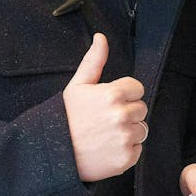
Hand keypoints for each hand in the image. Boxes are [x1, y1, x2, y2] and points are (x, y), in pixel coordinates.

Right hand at [63, 33, 146, 181]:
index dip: (124, 95)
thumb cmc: (66, 117)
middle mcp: (121, 115)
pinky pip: (138, 149)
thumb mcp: (77, 86)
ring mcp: (125, 137)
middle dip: (127, 112)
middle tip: (105, 120)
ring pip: (141, 129)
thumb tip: (101, 37)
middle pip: (141, 109)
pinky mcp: (127, 157)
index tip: (109, 103)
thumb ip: (94, 61)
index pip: (137, 89)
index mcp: (112, 94)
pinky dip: (126, 150)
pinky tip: (108, 148)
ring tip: (105, 135)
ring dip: (128, 132)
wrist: (54, 153)